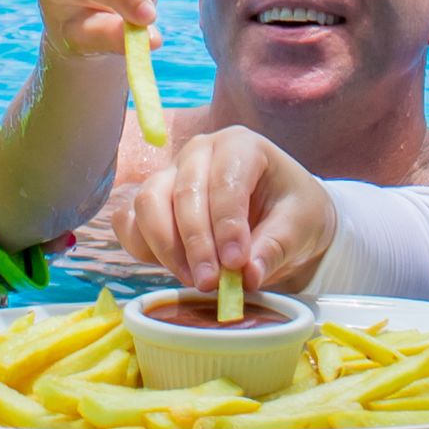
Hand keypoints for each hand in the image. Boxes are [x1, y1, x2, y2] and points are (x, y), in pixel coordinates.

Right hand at [110, 126, 332, 298]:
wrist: (280, 216)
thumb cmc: (292, 211)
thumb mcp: (299, 227)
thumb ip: (274, 249)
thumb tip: (246, 276)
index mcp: (240, 145)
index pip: (225, 181)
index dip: (227, 225)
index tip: (236, 264)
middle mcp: (199, 151)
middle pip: (183, 192)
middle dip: (195, 243)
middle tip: (210, 283)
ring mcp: (171, 173)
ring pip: (148, 203)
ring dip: (166, 247)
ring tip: (194, 280)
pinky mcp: (152, 201)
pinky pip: (129, 220)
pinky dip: (141, 246)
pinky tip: (171, 269)